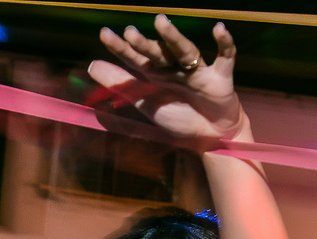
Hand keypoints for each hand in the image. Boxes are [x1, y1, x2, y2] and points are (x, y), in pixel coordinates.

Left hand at [87, 14, 248, 142]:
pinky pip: (225, 57)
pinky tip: (218, 29)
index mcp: (156, 75)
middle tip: (129, 32)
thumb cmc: (180, 118)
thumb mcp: (145, 103)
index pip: (135, 59)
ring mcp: (197, 71)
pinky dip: (224, 44)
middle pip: (157, 54)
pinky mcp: (220, 77)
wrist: (211, 138)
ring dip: (174, 38)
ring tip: (161, 23)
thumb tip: (91, 65)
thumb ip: (121, 84)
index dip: (120, 48)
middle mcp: (175, 69)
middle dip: (144, 44)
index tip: (104, 33)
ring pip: (185, 51)